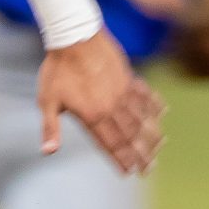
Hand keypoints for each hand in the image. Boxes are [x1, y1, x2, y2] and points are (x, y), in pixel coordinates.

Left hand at [38, 30, 163, 172]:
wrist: (74, 36)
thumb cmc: (57, 70)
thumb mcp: (47, 101)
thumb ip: (50, 128)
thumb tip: (48, 151)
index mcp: (92, 116)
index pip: (110, 144)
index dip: (121, 159)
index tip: (130, 172)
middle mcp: (111, 107)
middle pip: (129, 135)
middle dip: (140, 154)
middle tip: (150, 169)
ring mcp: (122, 91)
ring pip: (140, 118)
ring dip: (150, 134)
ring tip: (160, 146)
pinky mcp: (127, 77)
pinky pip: (143, 95)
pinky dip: (153, 105)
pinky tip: (161, 112)